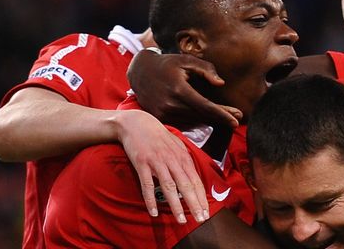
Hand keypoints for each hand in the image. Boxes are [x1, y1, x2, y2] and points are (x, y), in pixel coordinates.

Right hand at [115, 109, 208, 223]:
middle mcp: (172, 160)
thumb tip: (193, 175)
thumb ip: (184, 160)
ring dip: (176, 205)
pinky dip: (151, 200)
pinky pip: (147, 185)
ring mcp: (157, 162)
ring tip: (182, 220)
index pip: (195, 180)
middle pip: (186, 185)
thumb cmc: (158, 136)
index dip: (202, 197)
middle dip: (195, 203)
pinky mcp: (142, 164)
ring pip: (169, 187)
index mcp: (182, 157)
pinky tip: (154, 212)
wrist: (137, 123)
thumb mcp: (176, 145)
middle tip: (201, 219)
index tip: (206, 211)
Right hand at [127, 50, 241, 126]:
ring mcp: (163, 114)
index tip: (237, 119)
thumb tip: (220, 83)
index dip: (222, 114)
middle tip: (238, 118)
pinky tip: (206, 116)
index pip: (205, 106)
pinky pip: (183, 122)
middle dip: (220, 117)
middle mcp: (170, 105)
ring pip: (193, 121)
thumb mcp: (187, 60)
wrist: (140, 72)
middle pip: (202, 116)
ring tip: (225, 115)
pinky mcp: (160, 119)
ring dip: (209, 119)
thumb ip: (206, 69)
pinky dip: (195, 120)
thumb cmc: (168, 64)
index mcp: (179, 90)